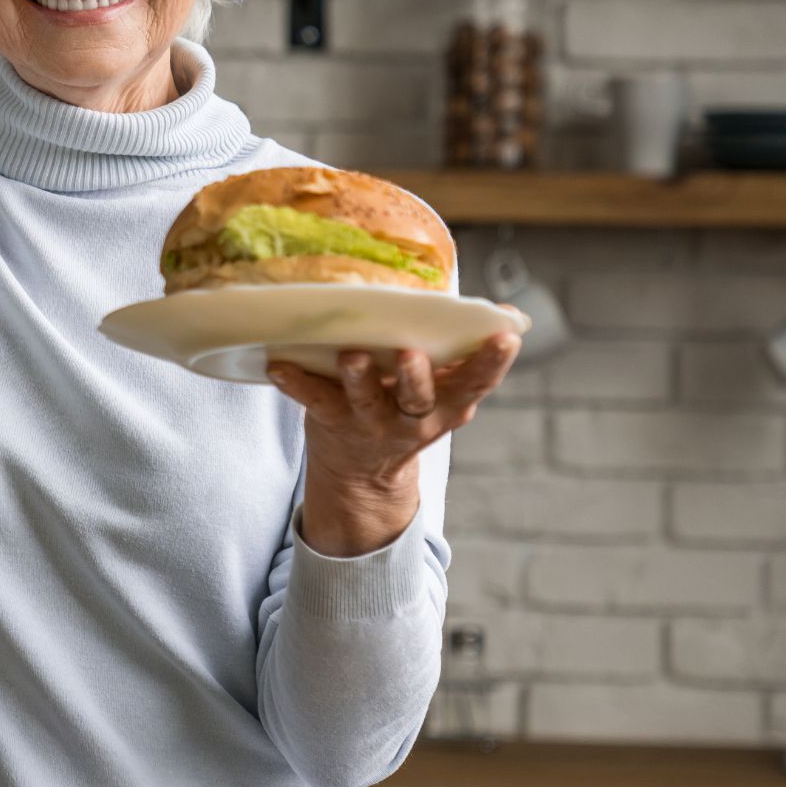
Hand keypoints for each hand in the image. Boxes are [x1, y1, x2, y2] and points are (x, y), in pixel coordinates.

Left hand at [268, 317, 522, 490]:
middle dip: (417, 376)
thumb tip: (506, 314)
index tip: (506, 337)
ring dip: (360, 377)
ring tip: (352, 355)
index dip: (493, 361)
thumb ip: (461, 355)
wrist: (362, 473)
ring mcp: (372, 422)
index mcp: (449, 404)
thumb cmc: (406, 406)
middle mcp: (414, 417)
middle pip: (420, 398)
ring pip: (368, 401)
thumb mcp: (443, 391)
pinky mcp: (334, 422)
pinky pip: (315, 402)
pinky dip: (296, 383)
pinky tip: (279, 366)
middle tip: (411, 354)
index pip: (478, 382)